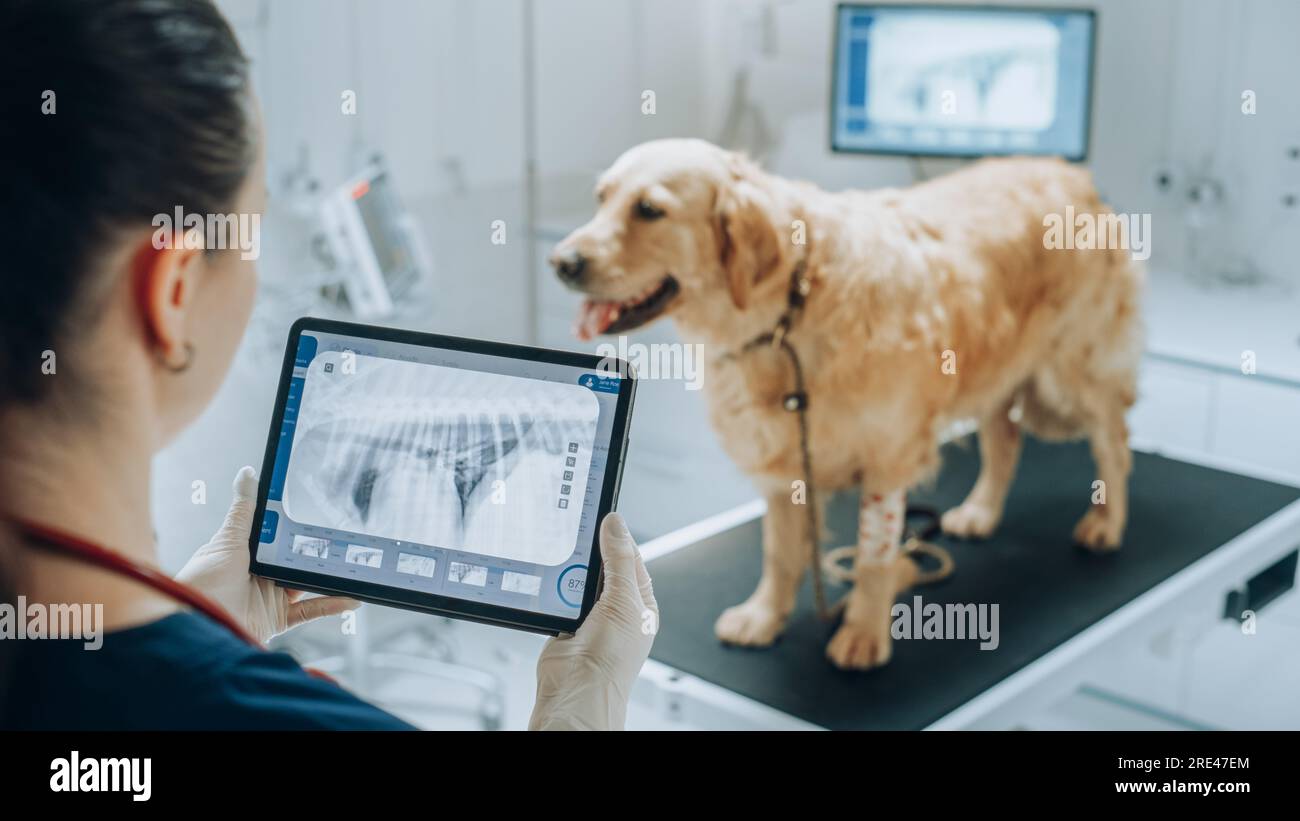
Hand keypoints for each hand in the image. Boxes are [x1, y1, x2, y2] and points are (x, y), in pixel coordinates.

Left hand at [176, 466, 358, 643]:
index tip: (318, 512)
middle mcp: (260, 574)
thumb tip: (248, 473)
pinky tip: (350, 598)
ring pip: (307, 584)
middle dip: (318, 551)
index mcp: (247, 553)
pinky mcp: (277, 618)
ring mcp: (269, 597)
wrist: (197, 622)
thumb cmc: (204, 581)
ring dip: (329, 577)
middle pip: (295, 559)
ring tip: (352, 565)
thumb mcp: (228, 539)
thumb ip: (244, 510)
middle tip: (343, 538)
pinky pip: (309, 611)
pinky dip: (330, 605)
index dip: (296, 525)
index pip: (277, 535)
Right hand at [529, 513, 657, 729]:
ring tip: (564, 560)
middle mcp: (617, 608)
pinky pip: (559, 595)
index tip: (603, 517)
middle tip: (577, 534)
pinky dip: (554, 588)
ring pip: (578, 579)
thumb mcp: (623, 601)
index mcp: (640, 602)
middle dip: (590, 553)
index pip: (630, 557)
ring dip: (570, 572)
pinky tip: (552, 581)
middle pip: (602, 566)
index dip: (617, 537)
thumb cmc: (610, 662)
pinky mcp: (566, 623)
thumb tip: (616, 525)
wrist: (576, 692)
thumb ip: (619, 561)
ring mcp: (590, 616)